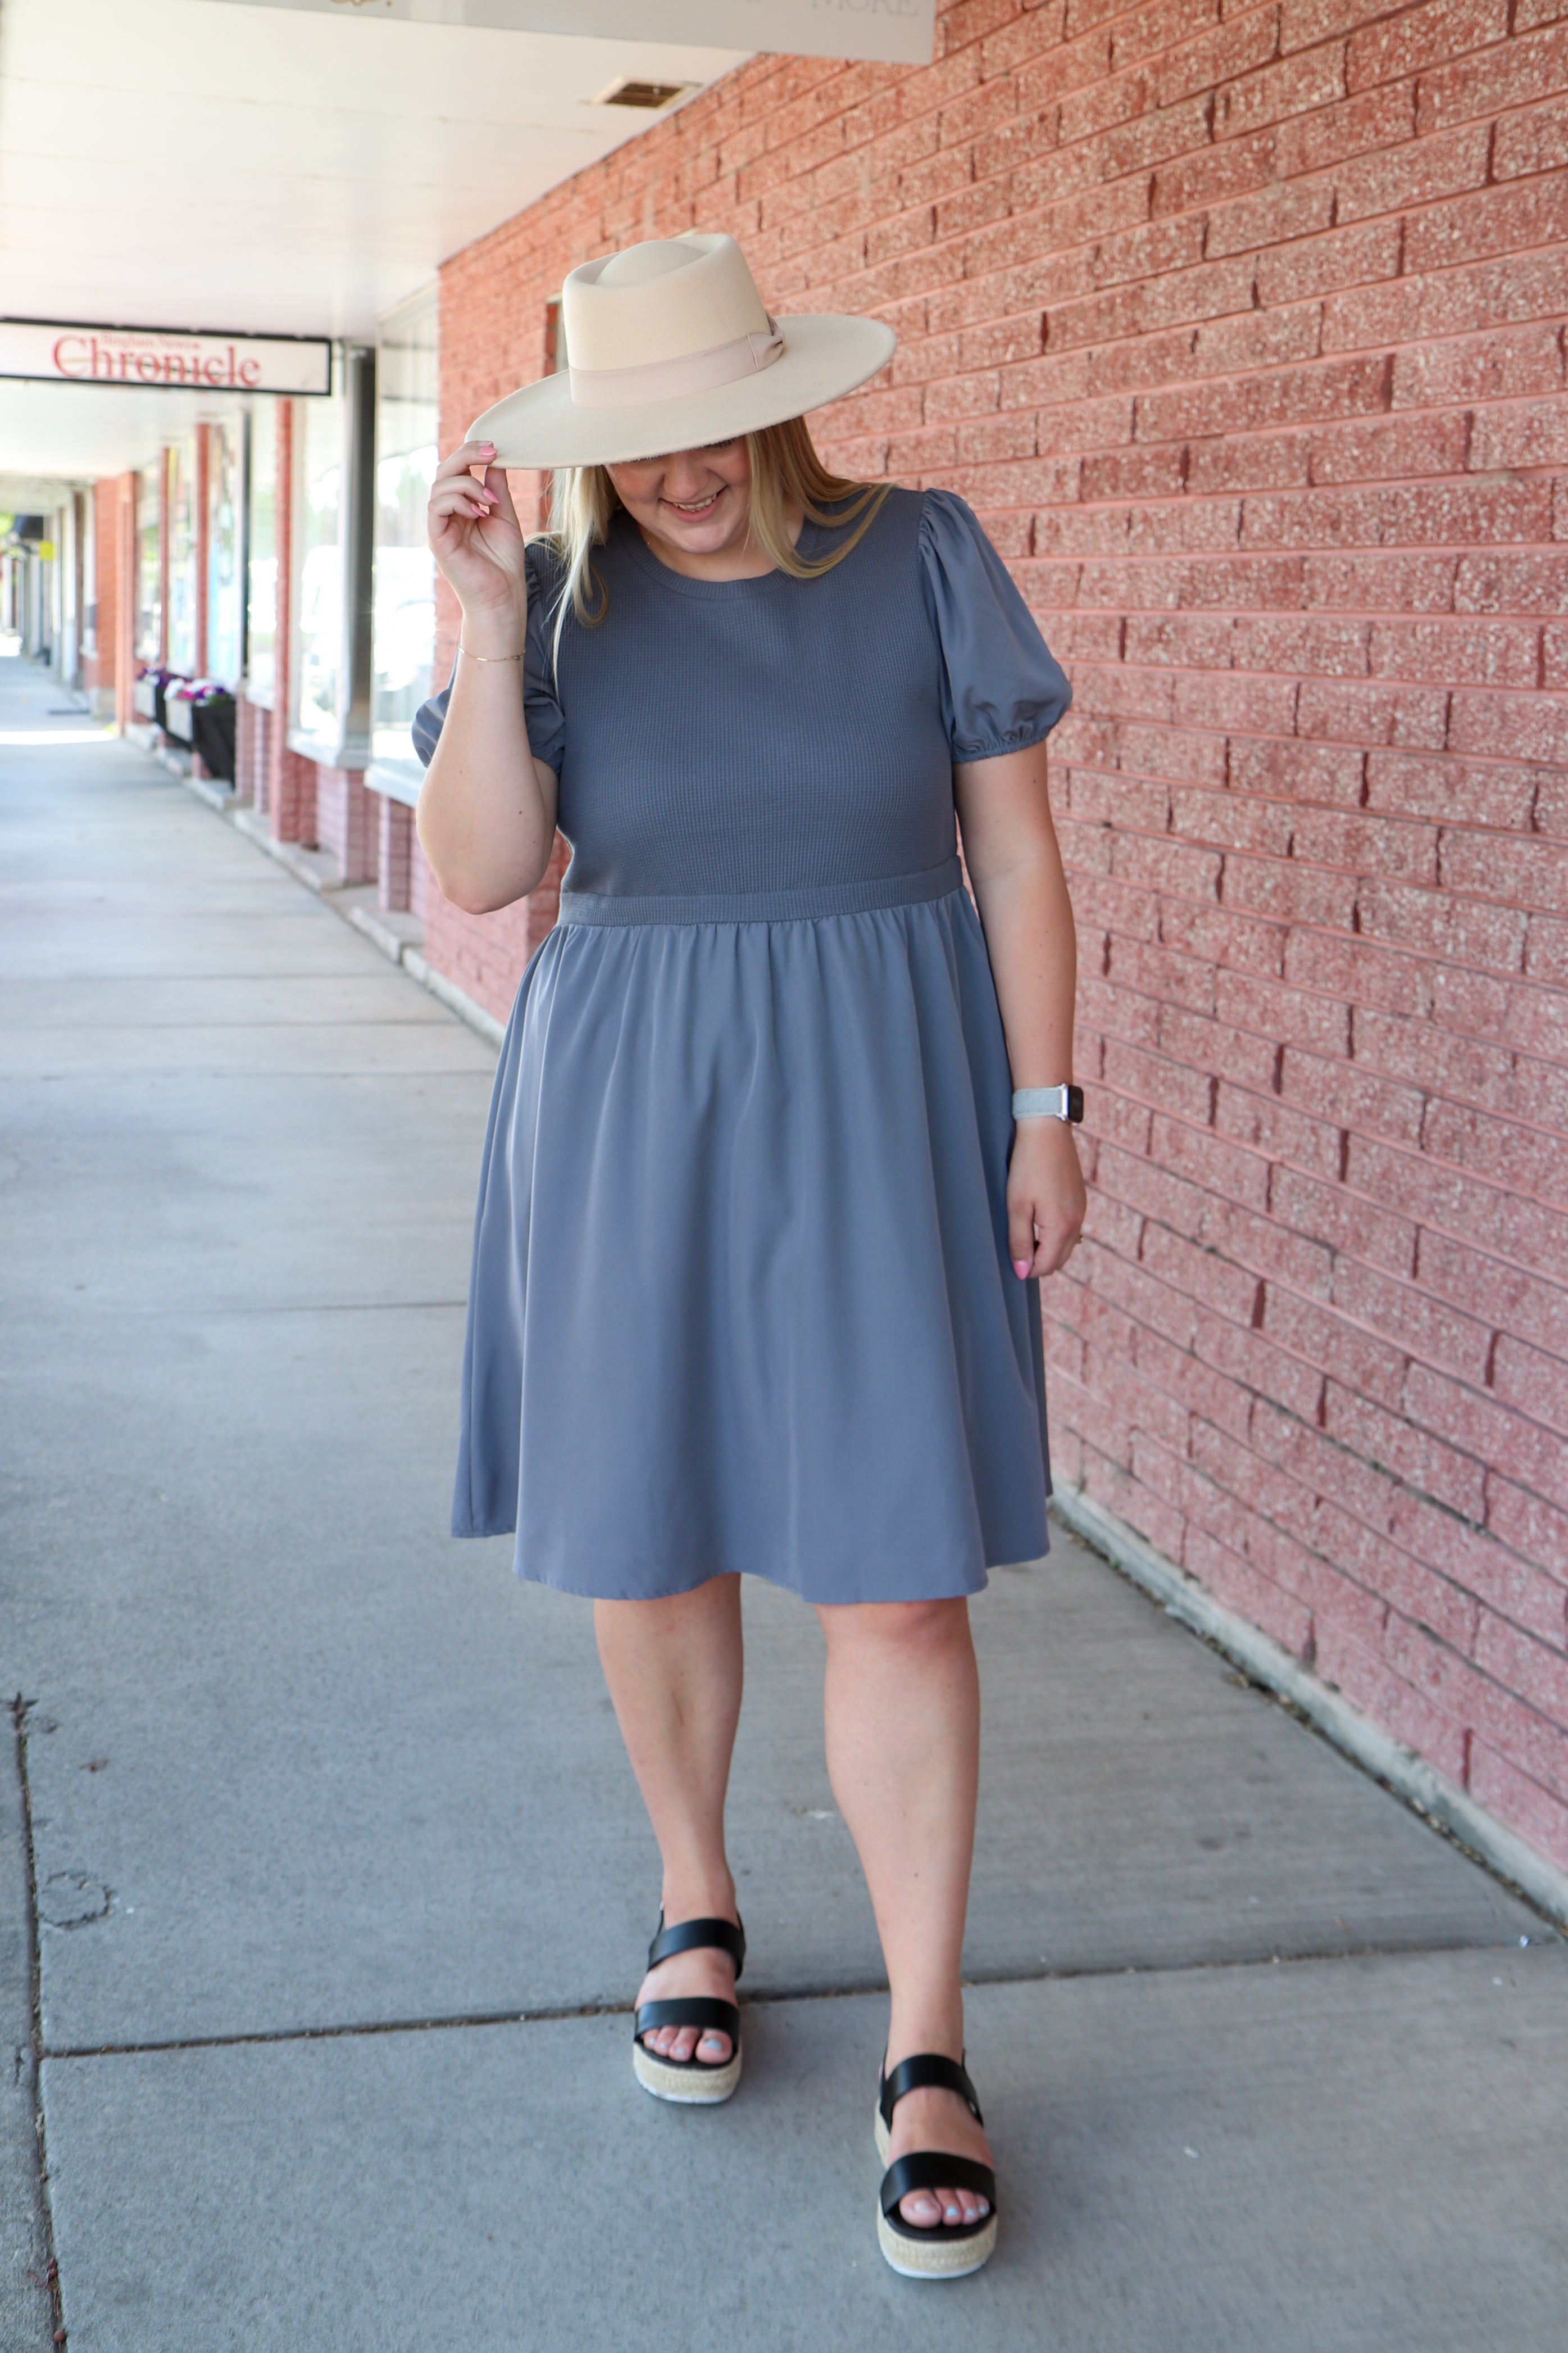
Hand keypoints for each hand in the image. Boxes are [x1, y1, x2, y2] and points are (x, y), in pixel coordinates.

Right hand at [427, 442, 526, 643]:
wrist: (502, 597)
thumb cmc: (504, 563)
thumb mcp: (505, 517)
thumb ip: (497, 489)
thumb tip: (495, 460)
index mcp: (462, 506)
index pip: (458, 470)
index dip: (472, 453)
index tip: (496, 447)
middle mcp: (448, 513)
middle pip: (444, 471)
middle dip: (467, 456)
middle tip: (492, 453)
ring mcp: (440, 525)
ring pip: (440, 486)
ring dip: (468, 485)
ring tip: (491, 502)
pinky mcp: (437, 539)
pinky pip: (436, 507)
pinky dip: (457, 502)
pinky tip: (479, 513)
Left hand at [1007, 1116, 1085, 1278]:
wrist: (1047, 1130)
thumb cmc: (1027, 1166)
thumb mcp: (1017, 1206)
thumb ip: (1020, 1241)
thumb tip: (1022, 1272)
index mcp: (1062, 1227)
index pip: (1047, 1266)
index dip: (1026, 1269)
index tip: (1010, 1258)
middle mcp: (1077, 1222)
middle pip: (1059, 1260)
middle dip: (1039, 1261)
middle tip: (1016, 1247)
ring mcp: (1081, 1210)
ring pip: (1067, 1245)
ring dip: (1048, 1248)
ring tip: (1025, 1232)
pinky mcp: (1080, 1199)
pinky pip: (1071, 1229)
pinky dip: (1056, 1234)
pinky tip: (1039, 1218)